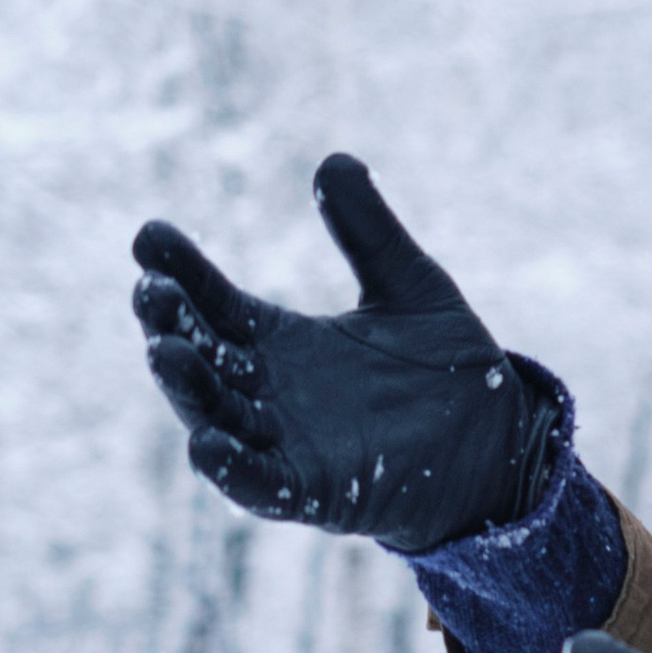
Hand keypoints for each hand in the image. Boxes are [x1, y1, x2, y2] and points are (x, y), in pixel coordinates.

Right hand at [132, 158, 556, 556]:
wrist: (502, 441)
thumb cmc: (449, 369)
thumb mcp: (411, 285)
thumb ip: (370, 231)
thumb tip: (335, 160)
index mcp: (281, 341)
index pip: (214, 302)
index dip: (180, 271)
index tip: (149, 236)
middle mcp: (270, 392)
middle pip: (201, 357)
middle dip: (169, 324)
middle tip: (150, 289)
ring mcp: (287, 444)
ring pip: (216, 417)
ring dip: (186, 388)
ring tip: (163, 350)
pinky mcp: (315, 492)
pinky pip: (259, 485)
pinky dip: (229, 468)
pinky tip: (205, 443)